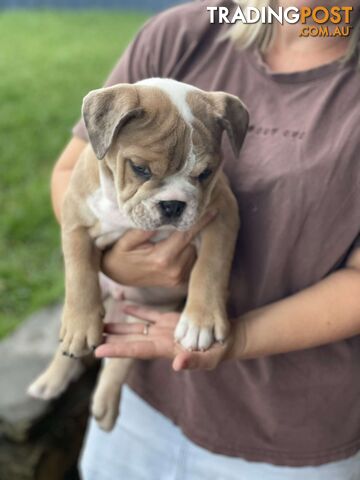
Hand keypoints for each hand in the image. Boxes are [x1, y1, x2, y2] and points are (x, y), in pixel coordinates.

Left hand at [95, 305, 232, 370]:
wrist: (226, 339)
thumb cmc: (220, 351)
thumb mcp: (210, 358)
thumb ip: (194, 361)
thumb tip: (178, 364)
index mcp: (165, 349)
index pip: (136, 350)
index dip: (117, 350)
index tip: (97, 351)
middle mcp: (160, 340)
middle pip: (130, 340)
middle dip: (110, 339)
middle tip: (89, 337)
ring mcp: (164, 330)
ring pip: (136, 327)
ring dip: (119, 325)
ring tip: (101, 322)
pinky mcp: (170, 320)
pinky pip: (150, 314)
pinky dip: (137, 310)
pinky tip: (124, 304)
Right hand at [101, 210, 216, 287]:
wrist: (115, 275)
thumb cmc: (120, 255)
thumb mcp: (126, 240)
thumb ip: (143, 229)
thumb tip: (162, 216)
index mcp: (162, 258)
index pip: (186, 235)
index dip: (201, 221)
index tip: (214, 210)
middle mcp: (174, 270)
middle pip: (193, 243)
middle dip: (193, 230)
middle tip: (189, 218)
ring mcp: (177, 278)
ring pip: (194, 252)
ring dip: (190, 242)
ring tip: (178, 234)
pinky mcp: (178, 282)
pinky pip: (191, 261)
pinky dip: (188, 252)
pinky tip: (177, 247)